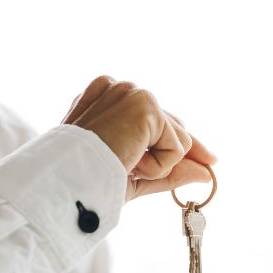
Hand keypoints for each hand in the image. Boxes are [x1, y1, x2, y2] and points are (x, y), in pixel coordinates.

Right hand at [63, 75, 216, 200]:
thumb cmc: (85, 183)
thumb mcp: (133, 177)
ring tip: (120, 166)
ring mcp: (131, 93)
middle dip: (184, 152)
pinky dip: (157, 166)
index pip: (154, 120)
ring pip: (176, 139)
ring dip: (155, 166)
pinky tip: (128, 162)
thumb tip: (206, 173)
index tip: (207, 158)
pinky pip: (176, 147)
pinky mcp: (145, 105)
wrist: (64, 183)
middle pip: (173, 124)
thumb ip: (169, 172)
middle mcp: (117, 89)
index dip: (177, 142)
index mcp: (104, 100)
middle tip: (184, 163)